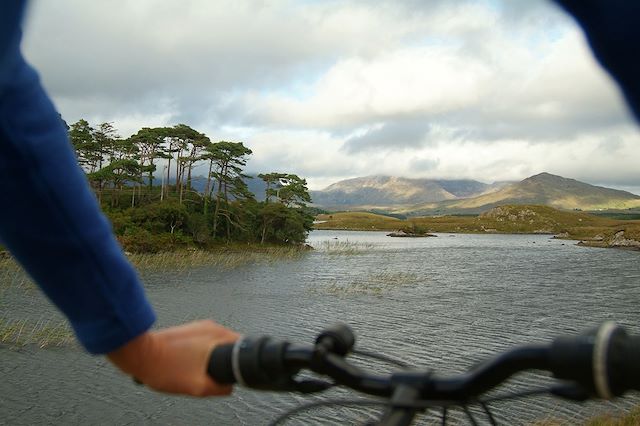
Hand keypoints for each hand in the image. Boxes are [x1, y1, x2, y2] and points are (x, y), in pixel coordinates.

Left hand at [107, 320, 239, 395]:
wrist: (139, 356)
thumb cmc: (164, 367)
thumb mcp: (197, 386)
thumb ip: (219, 388)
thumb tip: (229, 388)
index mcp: (217, 335)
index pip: (243, 346)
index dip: (241, 361)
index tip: (234, 371)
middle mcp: (210, 326)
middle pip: (230, 345)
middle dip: (225, 360)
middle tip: (212, 374)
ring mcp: (198, 327)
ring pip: (215, 344)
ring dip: (212, 357)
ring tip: (198, 369)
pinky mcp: (188, 330)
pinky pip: (203, 343)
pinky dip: (201, 353)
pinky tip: (189, 363)